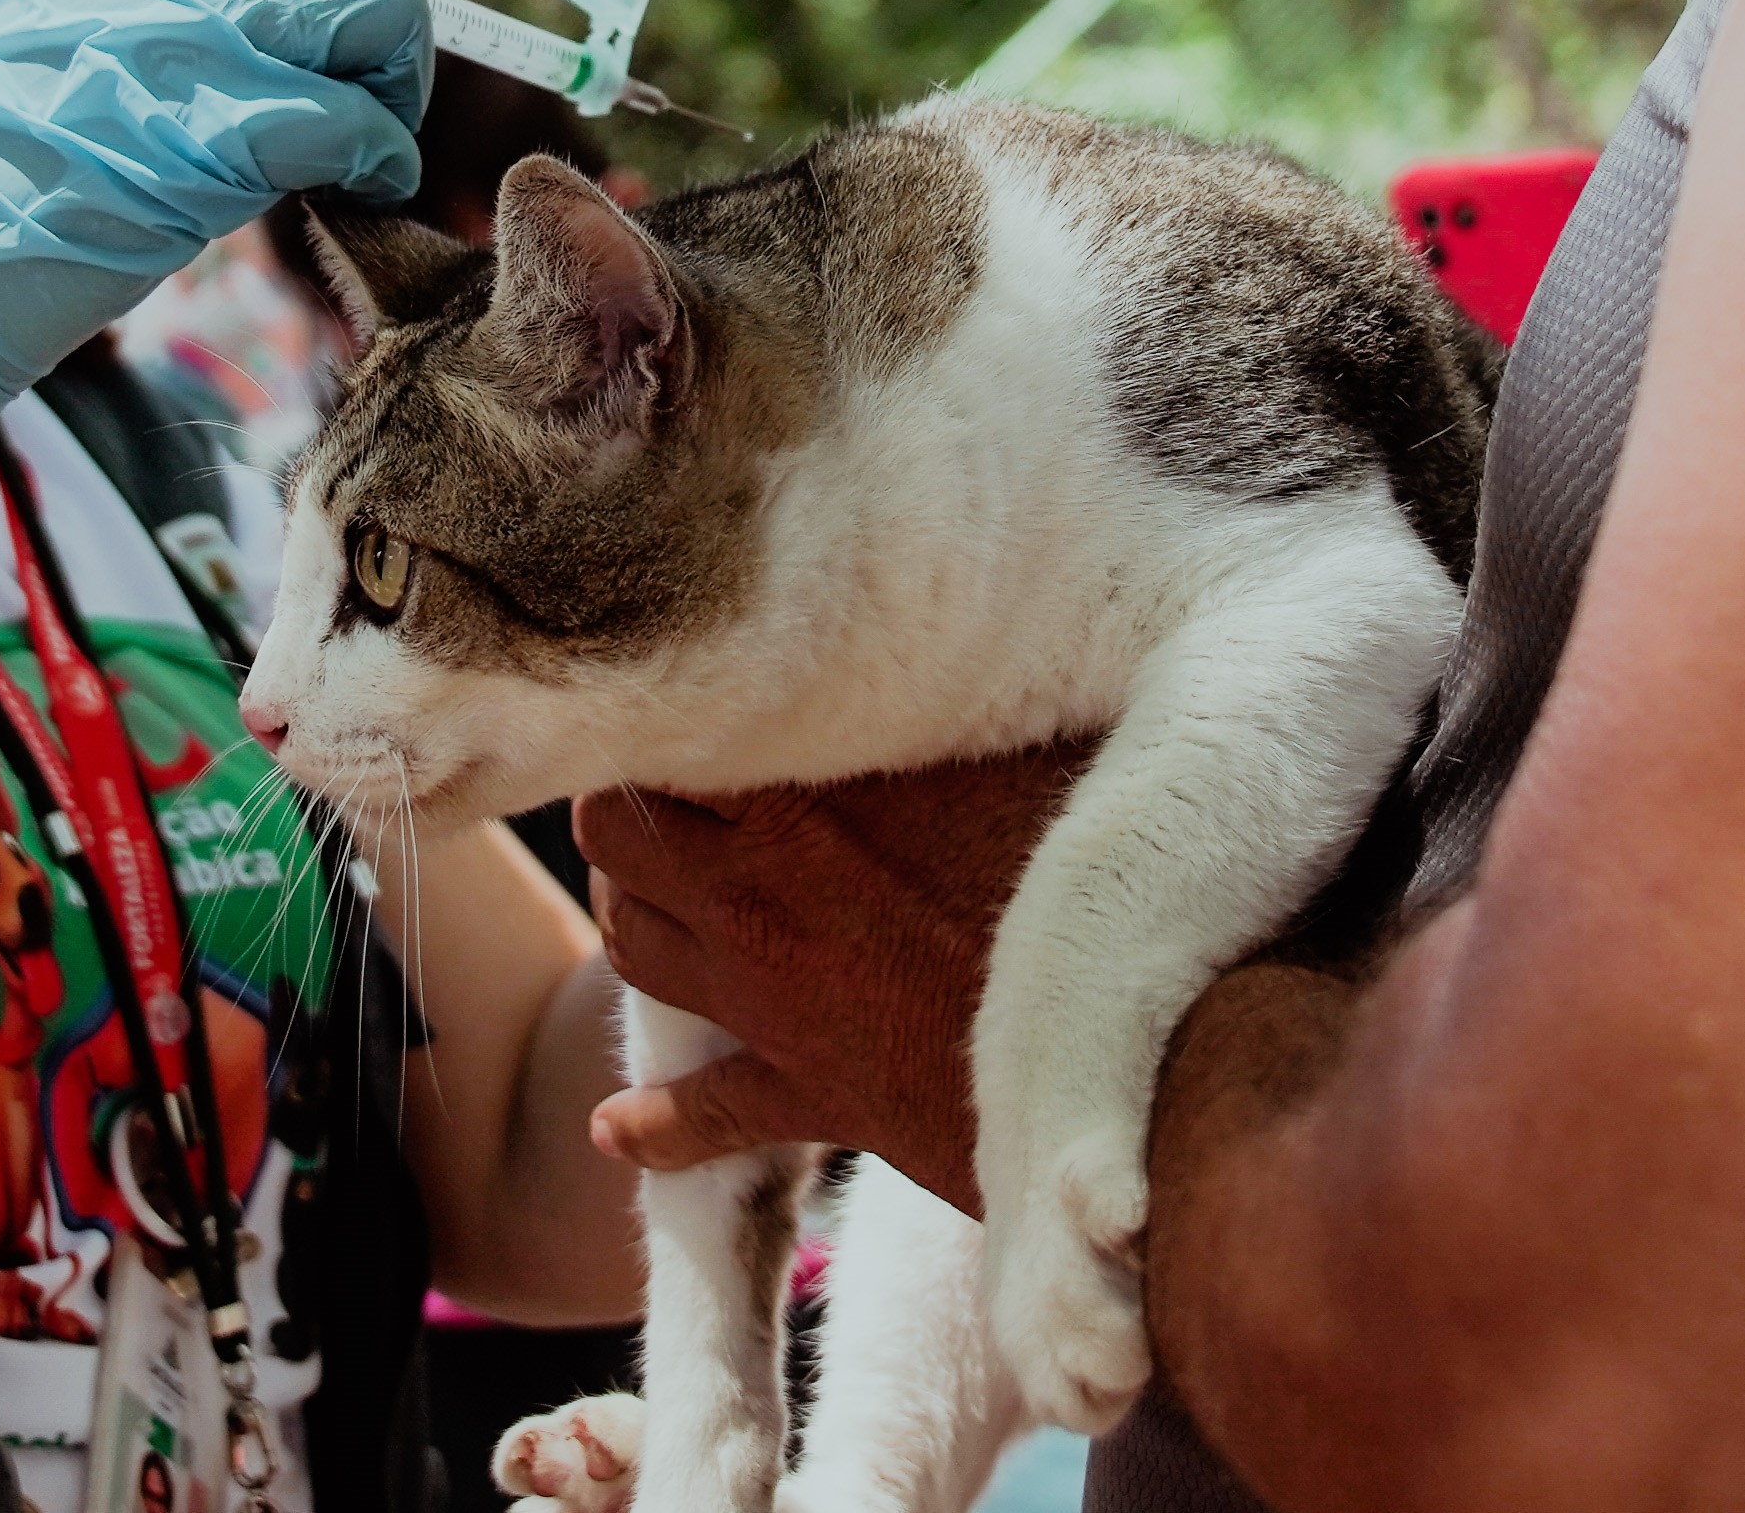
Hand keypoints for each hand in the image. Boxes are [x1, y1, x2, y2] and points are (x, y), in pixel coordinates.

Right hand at [0, 0, 429, 423]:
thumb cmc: (9, 118)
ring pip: (388, 12)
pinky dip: (375, 162)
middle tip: (362, 78)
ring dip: (395, 88)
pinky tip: (352, 185)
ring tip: (356, 135)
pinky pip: (362, 122)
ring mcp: (199, 24)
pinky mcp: (217, 130)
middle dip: (394, 12)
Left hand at [577, 742, 1092, 1213]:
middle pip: (618, 837)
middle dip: (633, 813)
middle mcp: (764, 893)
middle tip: (679, 799)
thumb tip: (959, 618)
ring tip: (667, 899)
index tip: (705, 708)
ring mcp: (774, 1001)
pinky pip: (699, 1116)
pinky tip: (620, 1128)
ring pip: (635, 949)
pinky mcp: (810, 1094)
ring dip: (637, 919)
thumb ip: (956, 693)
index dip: (674, 717)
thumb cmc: (1095, 881)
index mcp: (806, 797)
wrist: (1126, 1052)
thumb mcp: (1024, 751)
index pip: (668, 735)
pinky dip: (652, 1124)